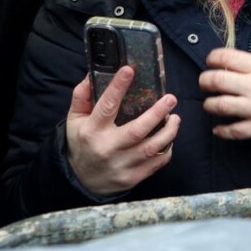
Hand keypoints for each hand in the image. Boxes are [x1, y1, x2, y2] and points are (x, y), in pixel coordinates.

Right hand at [64, 66, 179, 197]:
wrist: (80, 180)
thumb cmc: (81, 143)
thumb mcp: (75, 119)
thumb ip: (82, 97)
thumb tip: (91, 75)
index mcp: (93, 130)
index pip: (107, 106)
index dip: (118, 87)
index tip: (129, 70)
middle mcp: (108, 148)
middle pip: (137, 130)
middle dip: (157, 113)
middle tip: (171, 98)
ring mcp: (121, 165)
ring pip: (151, 148)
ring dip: (168, 132)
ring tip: (175, 118)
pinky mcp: (132, 177)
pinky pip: (156, 164)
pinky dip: (167, 150)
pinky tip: (169, 138)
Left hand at [199, 48, 250, 139]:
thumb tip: (227, 64)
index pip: (226, 57)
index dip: (212, 58)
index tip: (210, 61)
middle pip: (217, 80)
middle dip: (205, 81)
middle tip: (205, 83)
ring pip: (220, 105)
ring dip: (209, 104)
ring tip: (210, 104)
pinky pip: (233, 131)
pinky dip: (221, 130)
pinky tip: (217, 128)